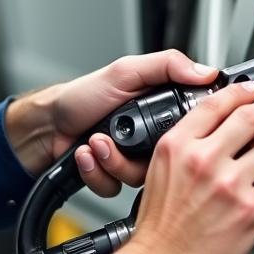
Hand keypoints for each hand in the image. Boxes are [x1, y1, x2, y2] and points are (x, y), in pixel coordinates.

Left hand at [4, 50, 217, 194]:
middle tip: (117, 136)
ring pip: (142, 177)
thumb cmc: (83, 96)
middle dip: (138, 150)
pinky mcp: (115, 176)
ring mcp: (133, 158)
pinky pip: (117, 187)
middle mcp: (151, 135)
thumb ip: (168, 66)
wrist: (47, 127)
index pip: (191, 123)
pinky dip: (97, 172)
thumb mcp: (127, 71)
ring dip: (113, 161)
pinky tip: (87, 155)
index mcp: (160, 108)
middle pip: (168, 158)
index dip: (186, 129)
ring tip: (96, 143)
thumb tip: (206, 71)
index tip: (168, 128)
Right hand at [115, 81, 253, 253]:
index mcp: (178, 146)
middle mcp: (204, 160)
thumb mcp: (161, 169)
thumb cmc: (160, 225)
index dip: (242, 91)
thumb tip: (221, 122)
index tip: (253, 90)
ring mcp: (230, 184)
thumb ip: (189, 142)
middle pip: (252, 116)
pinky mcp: (251, 208)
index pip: (216, 103)